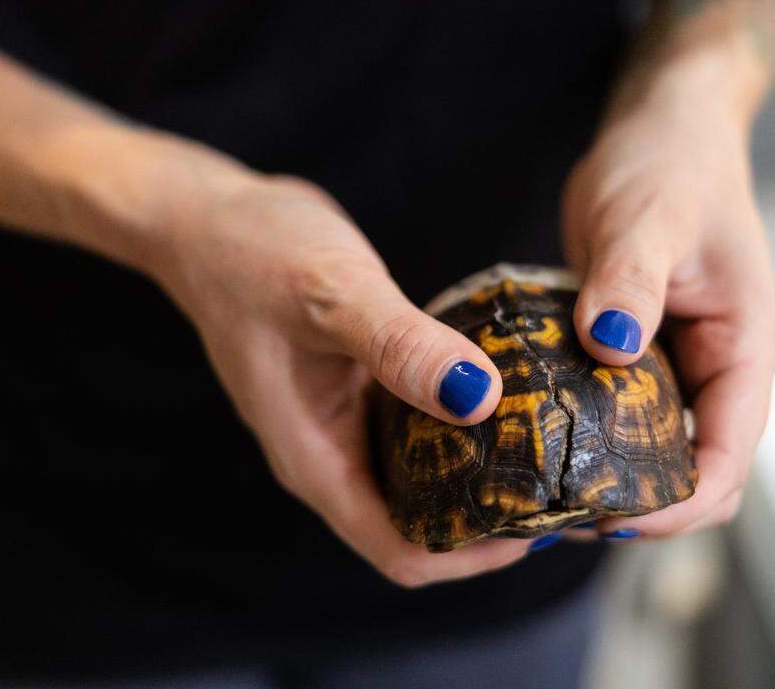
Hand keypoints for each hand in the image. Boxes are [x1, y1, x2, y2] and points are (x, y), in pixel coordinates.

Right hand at [134, 141, 528, 585]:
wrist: (210, 218)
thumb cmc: (252, 254)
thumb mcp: (331, 294)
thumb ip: (400, 346)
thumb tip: (479, 396)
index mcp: (313, 456)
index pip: (399, 550)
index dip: (472, 556)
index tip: (540, 527)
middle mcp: (331, 452)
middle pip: (421, 525)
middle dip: (492, 522)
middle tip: (564, 488)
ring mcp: (344, 422)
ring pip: (424, 477)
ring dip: (484, 473)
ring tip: (553, 448)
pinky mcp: (360, 388)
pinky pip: (420, 426)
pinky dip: (466, 423)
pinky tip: (512, 394)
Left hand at [561, 77, 774, 539]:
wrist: (660, 133)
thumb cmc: (667, 166)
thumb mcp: (646, 220)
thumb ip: (630, 284)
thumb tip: (610, 346)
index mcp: (743, 348)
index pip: (727, 458)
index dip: (678, 506)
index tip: (610, 520)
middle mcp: (719, 366)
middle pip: (695, 471)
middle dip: (642, 507)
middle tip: (562, 516)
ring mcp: (681, 362)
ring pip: (657, 450)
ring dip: (613, 479)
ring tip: (544, 493)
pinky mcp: (641, 351)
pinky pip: (623, 415)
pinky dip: (591, 438)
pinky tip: (541, 443)